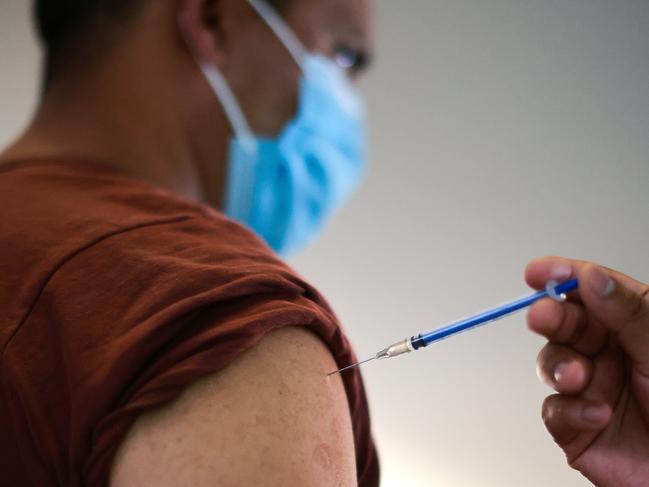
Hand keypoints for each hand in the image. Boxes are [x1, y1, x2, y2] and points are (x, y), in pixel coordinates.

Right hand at [525, 257, 648, 486]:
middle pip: (565, 323)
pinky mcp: (576, 426)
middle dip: (551, 318)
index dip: (562, 276)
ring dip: (560, 368)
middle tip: (543, 317)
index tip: (538, 272)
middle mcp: (609, 354)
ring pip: (551, 363)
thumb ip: (629, 313)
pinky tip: (597, 414)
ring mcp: (590, 388)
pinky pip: (555, 410)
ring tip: (579, 378)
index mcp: (633, 327)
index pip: (592, 290)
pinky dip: (572, 411)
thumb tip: (591, 276)